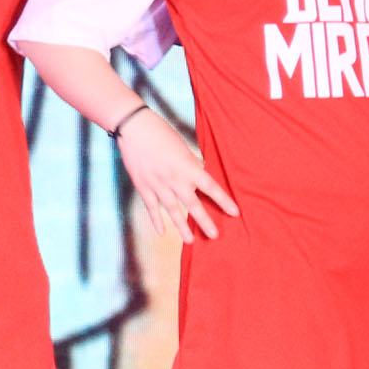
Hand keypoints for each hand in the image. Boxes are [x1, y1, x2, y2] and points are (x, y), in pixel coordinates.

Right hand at [115, 106, 236, 240]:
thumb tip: (202, 173)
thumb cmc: (161, 133)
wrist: (133, 128)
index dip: (223, 200)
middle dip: (204, 221)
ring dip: (181, 226)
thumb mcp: (183, 147)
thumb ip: (192, 164)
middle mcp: (174, 178)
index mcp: (188, 167)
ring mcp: (157, 184)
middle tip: (214, 236)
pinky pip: (151, 206)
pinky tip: (162, 232)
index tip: (235, 213)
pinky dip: (156, 220)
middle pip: (192, 204)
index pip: (210, 187)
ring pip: (172, 209)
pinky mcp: (142, 185)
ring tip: (190, 241)